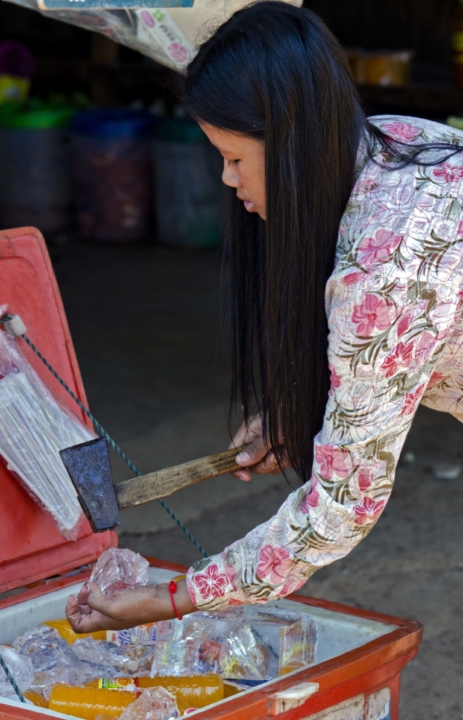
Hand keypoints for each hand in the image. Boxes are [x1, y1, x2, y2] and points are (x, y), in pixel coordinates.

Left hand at [66, 579, 196, 633]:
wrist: (161, 601)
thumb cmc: (137, 605)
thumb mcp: (112, 605)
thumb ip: (95, 600)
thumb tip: (88, 591)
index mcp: (102, 623)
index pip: (79, 626)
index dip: (71, 613)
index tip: (72, 597)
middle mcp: (107, 618)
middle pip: (86, 614)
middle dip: (81, 600)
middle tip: (87, 586)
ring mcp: (117, 610)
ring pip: (96, 605)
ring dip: (91, 594)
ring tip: (93, 584)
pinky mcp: (125, 601)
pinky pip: (108, 598)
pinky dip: (102, 591)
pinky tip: (106, 583)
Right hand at [229, 413, 289, 480]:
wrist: (308, 414)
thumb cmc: (288, 417)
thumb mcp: (272, 433)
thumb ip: (256, 448)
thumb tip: (239, 462)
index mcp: (248, 432)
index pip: (233, 453)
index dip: (237, 467)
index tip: (247, 477)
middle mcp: (256, 440)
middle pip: (253, 465)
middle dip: (266, 464)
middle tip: (275, 455)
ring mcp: (268, 447)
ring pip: (269, 466)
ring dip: (280, 460)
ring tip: (287, 448)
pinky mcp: (280, 451)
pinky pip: (281, 464)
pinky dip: (288, 459)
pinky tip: (293, 449)